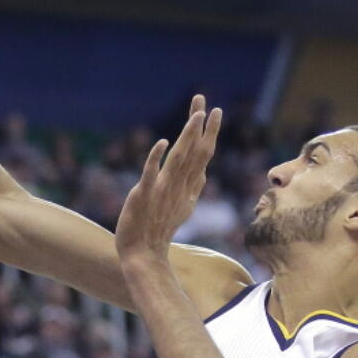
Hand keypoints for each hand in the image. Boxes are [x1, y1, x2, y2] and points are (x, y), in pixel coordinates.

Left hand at [115, 95, 220, 261]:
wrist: (143, 253)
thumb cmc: (159, 229)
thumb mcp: (181, 206)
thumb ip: (192, 187)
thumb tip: (202, 172)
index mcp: (187, 187)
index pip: (201, 155)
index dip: (208, 132)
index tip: (214, 111)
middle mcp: (179, 187)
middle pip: (194, 153)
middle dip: (202, 128)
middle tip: (209, 104)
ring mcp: (163, 191)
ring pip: (179, 160)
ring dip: (188, 138)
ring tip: (196, 116)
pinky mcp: (144, 196)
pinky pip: (151, 175)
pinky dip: (156, 159)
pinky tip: (162, 142)